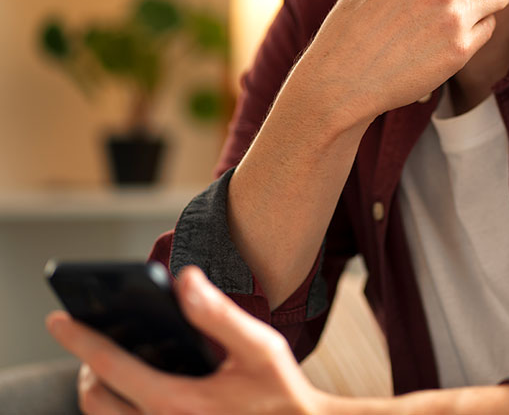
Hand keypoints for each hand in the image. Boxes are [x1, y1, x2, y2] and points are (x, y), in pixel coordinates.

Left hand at [46, 266, 327, 413]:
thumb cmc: (279, 393)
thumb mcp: (258, 347)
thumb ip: (218, 312)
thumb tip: (184, 279)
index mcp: (177, 403)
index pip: (112, 365)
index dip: (80, 338)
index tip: (58, 318)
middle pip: (95, 401)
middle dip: (87, 368)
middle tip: (98, 342)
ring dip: (102, 392)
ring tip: (118, 365)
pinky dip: (121, 409)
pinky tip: (141, 390)